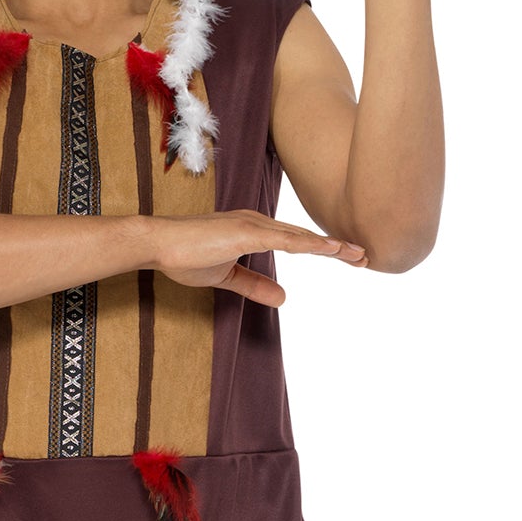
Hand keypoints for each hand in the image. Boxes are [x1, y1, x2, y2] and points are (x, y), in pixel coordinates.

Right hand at [148, 211, 366, 306]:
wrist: (157, 244)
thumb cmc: (184, 256)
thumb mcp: (226, 277)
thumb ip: (255, 285)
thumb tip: (284, 297)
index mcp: (254, 230)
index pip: (296, 240)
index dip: (322, 248)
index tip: (347, 257)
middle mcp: (258, 222)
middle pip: (305, 236)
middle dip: (336, 247)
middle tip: (364, 256)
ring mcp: (253, 225)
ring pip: (300, 236)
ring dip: (330, 245)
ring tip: (356, 254)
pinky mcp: (245, 232)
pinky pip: (285, 239)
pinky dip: (309, 244)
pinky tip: (330, 249)